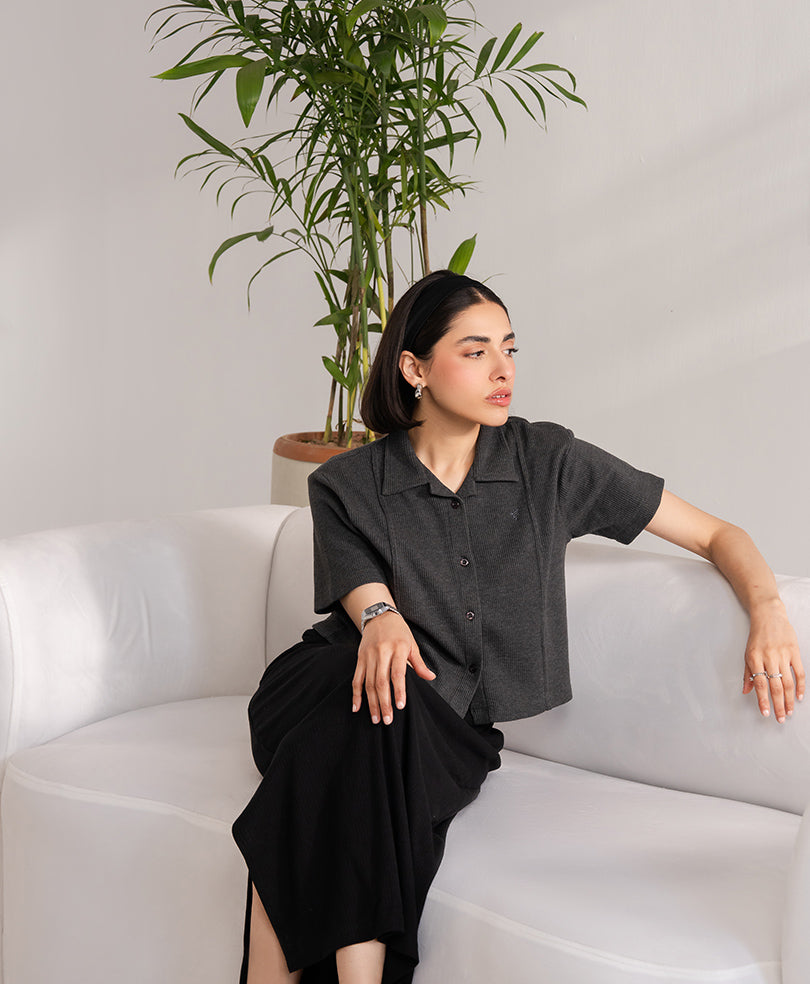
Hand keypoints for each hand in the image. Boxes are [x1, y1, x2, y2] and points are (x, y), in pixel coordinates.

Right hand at [352, 611, 435, 724]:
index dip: (398, 690)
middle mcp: (382, 652)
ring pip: (368, 683)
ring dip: (371, 702)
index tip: (400, 706)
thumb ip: (419, 663)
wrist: (379, 615)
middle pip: (381, 681)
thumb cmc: (399, 632)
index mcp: (398, 648)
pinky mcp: (360, 658)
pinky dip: (356, 694)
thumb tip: (431, 678)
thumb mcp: (412, 644)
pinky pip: (356, 678)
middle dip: (384, 702)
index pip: (398, 673)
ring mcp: (369, 656)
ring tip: (375, 718)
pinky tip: (356, 707)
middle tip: (387, 720)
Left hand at [742, 602, 804, 721]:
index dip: (763, 700)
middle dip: (778, 705)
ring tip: (789, 711)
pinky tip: (799, 696)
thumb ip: (747, 673)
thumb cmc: (757, 636)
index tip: (765, 713)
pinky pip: (799, 672)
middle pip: (775, 686)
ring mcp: (783, 655)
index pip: (759, 684)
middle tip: (780, 718)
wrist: (769, 615)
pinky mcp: (794, 652)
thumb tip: (745, 691)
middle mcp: (769, 657)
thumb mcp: (747, 653)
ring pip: (788, 682)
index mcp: (754, 658)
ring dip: (789, 699)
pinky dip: (800, 686)